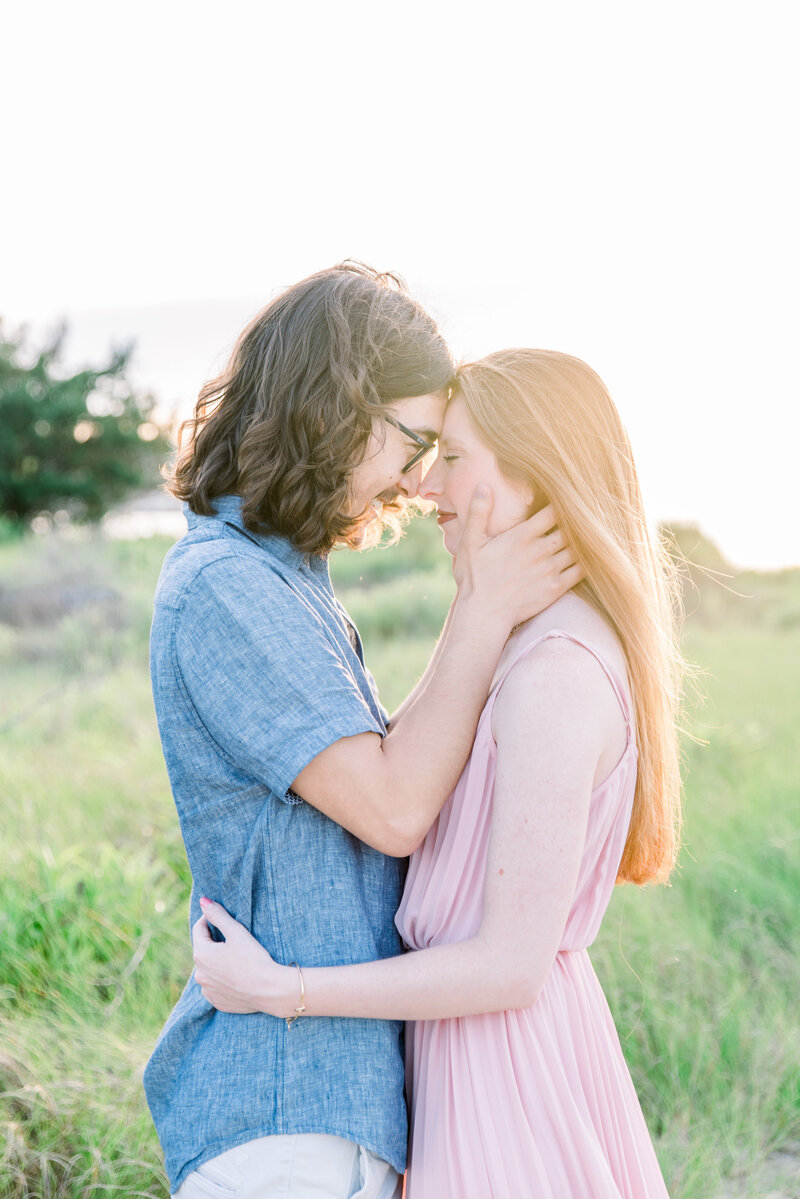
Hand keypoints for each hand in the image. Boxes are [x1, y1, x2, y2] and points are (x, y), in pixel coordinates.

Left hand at [192, 898, 292, 1016]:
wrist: (270, 990)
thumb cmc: (253, 958)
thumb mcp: (236, 932)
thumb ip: (217, 915)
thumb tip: (202, 901)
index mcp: (201, 954)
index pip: (199, 929)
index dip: (210, 920)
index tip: (222, 917)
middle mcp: (199, 974)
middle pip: (204, 950)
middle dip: (215, 943)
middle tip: (235, 939)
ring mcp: (207, 990)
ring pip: (209, 969)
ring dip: (218, 962)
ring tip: (237, 959)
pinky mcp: (217, 1002)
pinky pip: (215, 986)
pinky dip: (223, 980)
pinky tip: (238, 976)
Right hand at [453, 488, 582, 630]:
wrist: (484, 614)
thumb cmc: (475, 578)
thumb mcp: (470, 543)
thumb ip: (478, 514)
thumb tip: (483, 486)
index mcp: (522, 536)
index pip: (554, 511)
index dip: (564, 502)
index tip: (567, 497)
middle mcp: (540, 551)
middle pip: (571, 527)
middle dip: (578, 519)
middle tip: (584, 512)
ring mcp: (550, 570)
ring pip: (579, 548)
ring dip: (584, 540)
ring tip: (589, 532)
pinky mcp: (556, 588)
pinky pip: (581, 571)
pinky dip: (587, 561)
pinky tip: (588, 556)